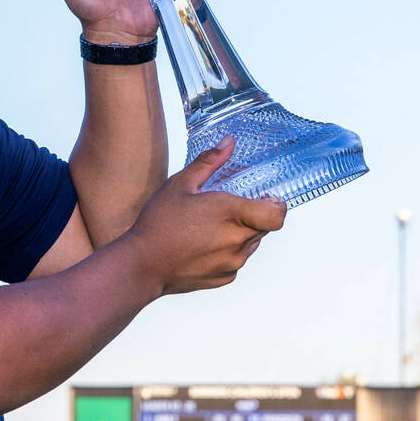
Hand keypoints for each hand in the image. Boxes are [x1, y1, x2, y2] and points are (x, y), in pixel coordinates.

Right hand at [129, 137, 286, 296]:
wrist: (142, 266)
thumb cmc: (158, 224)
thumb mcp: (180, 184)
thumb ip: (209, 161)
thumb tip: (228, 143)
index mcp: (231, 214)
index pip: (277, 214)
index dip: (276, 205)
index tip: (265, 198)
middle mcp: (237, 241)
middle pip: (263, 226)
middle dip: (251, 216)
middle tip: (224, 209)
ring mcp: (233, 262)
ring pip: (250, 244)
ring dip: (239, 234)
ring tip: (208, 228)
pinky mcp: (225, 277)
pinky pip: (236, 260)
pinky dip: (226, 252)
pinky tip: (201, 246)